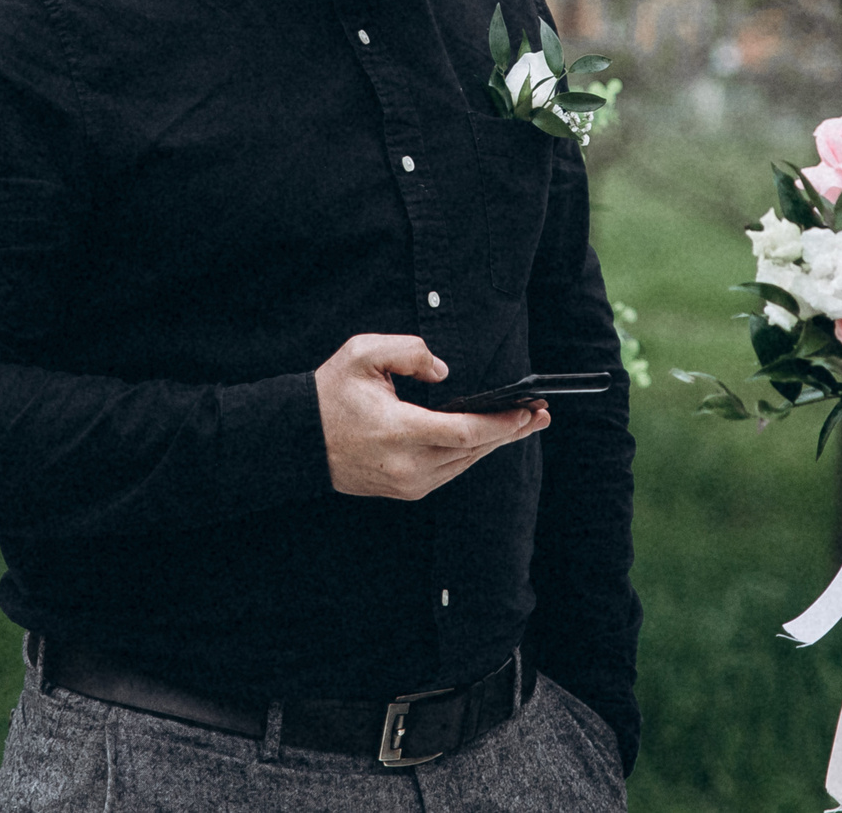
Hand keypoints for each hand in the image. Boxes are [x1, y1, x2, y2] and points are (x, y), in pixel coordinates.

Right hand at [315, 334, 549, 500]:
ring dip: (495, 444)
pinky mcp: (405, 490)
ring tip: (523, 425)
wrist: (299, 439)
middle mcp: (408, 465)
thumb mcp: (363, 353)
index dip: (502, 423)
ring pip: (465, 463)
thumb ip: (409, 351)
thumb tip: (444, 372)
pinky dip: (471, 454)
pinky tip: (487, 439)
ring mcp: (407, 483)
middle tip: (541, 414)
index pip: (465, 431)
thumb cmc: (331, 394)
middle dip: (510, 431)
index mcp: (399, 431)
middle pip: (474, 450)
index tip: (529, 410)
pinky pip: (450, 472)